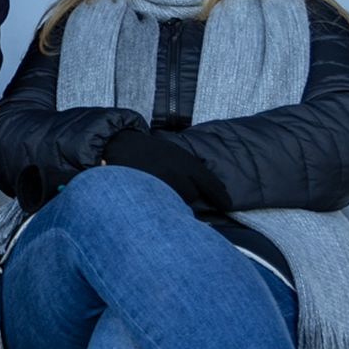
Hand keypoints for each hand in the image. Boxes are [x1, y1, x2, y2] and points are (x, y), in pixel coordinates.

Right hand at [100, 129, 228, 208]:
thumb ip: (188, 168)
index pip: (210, 183)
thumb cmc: (147, 150)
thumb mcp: (173, 153)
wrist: (119, 144)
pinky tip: (151, 195)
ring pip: (176, 200)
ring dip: (172, 199)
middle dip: (187, 195)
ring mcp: (163, 182)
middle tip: (175, 189)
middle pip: (193, 195)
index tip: (228, 205)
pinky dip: (159, 201)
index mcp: (186, 162)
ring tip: (159, 189)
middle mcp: (177, 172)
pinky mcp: (149, 190)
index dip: (221, 196)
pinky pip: (161, 203)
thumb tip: (203, 186)